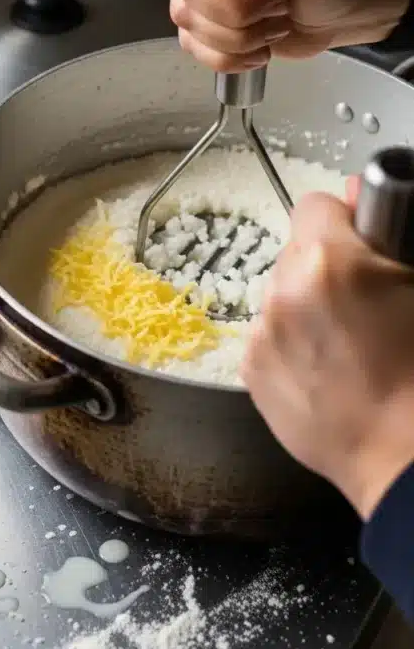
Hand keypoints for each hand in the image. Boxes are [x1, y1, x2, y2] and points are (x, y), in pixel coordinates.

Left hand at [242, 185, 413, 519]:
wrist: (403, 455)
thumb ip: (388, 229)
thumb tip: (357, 193)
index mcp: (328, 261)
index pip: (316, 205)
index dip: (344, 222)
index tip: (363, 245)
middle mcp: (282, 292)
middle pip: (294, 254)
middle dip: (324, 268)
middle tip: (364, 304)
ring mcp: (261, 334)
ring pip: (279, 297)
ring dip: (305, 307)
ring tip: (347, 346)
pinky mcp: (250, 372)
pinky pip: (268, 337)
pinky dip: (290, 345)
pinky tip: (326, 373)